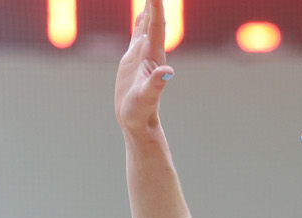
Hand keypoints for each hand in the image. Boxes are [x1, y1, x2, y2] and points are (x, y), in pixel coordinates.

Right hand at [115, 0, 173, 134]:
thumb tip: (168, 72)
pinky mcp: (133, 59)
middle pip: (154, 18)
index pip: (156, 25)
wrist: (137, 121)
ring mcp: (142, 53)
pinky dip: (141, 20)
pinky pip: (138, 33)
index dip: (156, 6)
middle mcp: (150, 50)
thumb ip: (157, 84)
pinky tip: (142, 11)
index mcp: (153, 55)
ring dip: (150, 6)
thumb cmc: (141, 112)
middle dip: (154, 1)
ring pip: (147, 23)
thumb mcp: (147, 97)